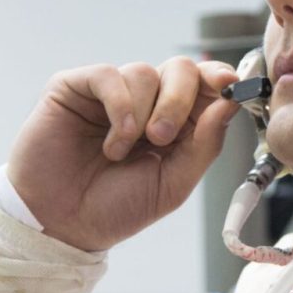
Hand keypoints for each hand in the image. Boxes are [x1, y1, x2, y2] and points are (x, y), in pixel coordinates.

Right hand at [7, 57, 238, 250]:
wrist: (62, 224)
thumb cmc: (116, 206)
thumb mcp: (174, 183)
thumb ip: (205, 144)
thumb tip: (229, 104)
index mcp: (176, 121)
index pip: (205, 84)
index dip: (220, 78)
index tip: (230, 86)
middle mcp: (146, 101)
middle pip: (180, 68)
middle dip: (179, 100)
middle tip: (161, 138)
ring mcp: (110, 93)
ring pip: (144, 71)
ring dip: (140, 114)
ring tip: (120, 153)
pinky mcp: (74, 88)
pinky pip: (108, 75)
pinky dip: (118, 106)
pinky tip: (112, 141)